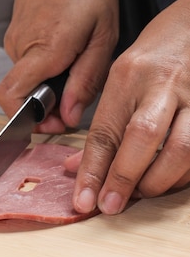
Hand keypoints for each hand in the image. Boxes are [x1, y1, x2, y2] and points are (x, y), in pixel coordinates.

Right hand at [0, 0, 118, 131]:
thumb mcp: (103, 31)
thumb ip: (86, 78)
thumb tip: (69, 114)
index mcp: (44, 49)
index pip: (12, 99)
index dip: (30, 120)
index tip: (57, 121)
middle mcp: (21, 47)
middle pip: (25, 95)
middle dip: (50, 103)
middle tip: (80, 88)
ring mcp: (15, 39)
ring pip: (29, 78)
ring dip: (52, 81)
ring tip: (79, 55)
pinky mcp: (16, 32)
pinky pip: (29, 61)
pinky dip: (47, 64)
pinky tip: (68, 44)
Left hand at [72, 0, 189, 214]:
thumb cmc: (158, 51)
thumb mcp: (122, 75)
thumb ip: (104, 122)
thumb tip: (77, 166)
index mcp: (128, 75)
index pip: (105, 129)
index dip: (92, 169)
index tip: (83, 200)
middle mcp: (162, 83)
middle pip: (142, 137)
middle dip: (124, 178)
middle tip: (111, 205)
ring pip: (182, 148)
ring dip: (160, 180)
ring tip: (143, 193)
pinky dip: (187, 172)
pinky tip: (173, 180)